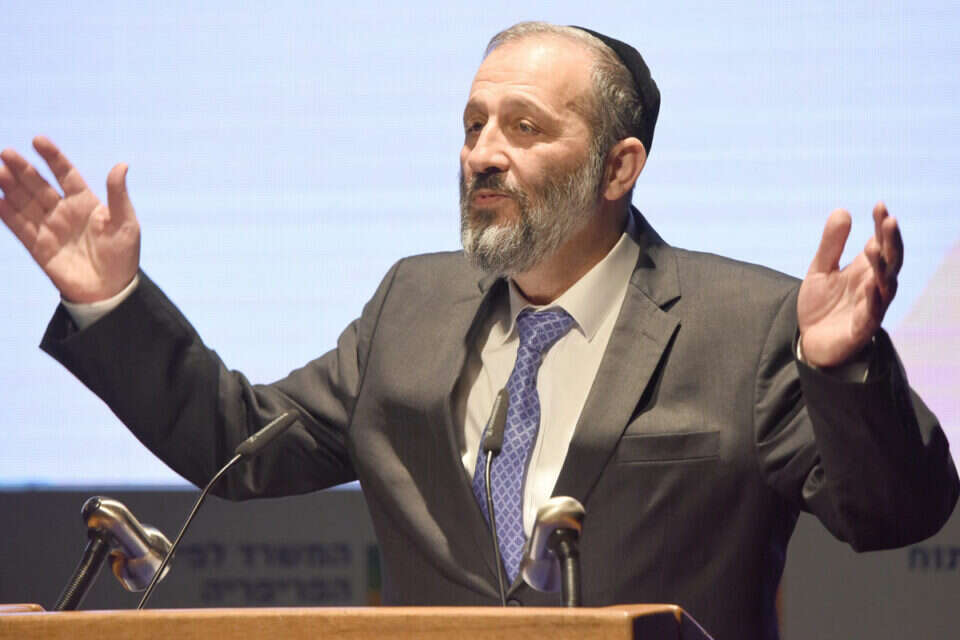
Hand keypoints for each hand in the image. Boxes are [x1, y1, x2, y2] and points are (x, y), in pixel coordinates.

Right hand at [0, 136, 139, 302]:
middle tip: (6, 153)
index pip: (65, 174)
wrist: (111, 291)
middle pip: (39, 185)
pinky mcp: (38, 247)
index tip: (38, 140)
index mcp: (86, 202)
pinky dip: (6, 214)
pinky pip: (19, 227)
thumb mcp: (125, 223)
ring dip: (11, 187)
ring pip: (25, 202)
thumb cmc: (123, 255)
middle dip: (23, 169)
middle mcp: (63, 211)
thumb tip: (121, 165)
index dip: (52, 157)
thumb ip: (118, 195)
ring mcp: (49, 228)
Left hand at [797, 203, 901, 366]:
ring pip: (885, 286)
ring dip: (882, 267)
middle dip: (891, 241)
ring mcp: (871, 307)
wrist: (809, 341)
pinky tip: (872, 286)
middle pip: (891, 262)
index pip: (881, 243)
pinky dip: (874, 300)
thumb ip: (830, 244)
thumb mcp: (820, 269)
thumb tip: (842, 210)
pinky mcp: (861, 329)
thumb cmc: (821, 305)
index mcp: (865, 270)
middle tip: (888, 220)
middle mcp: (874, 286)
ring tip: (874, 246)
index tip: (879, 205)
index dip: (881, 225)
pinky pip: (872, 314)